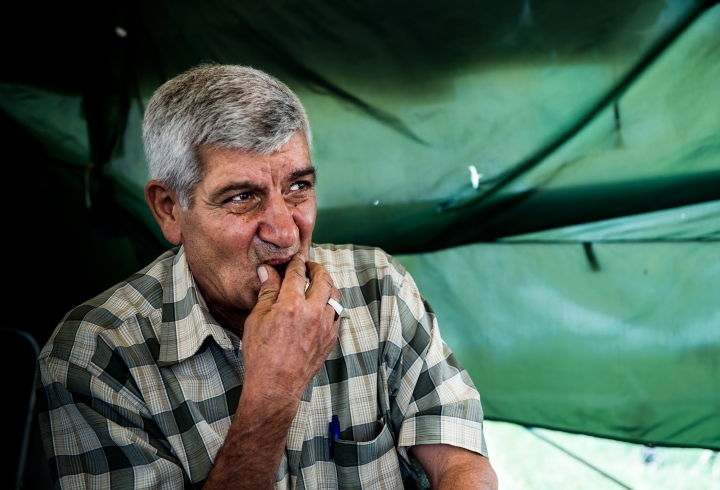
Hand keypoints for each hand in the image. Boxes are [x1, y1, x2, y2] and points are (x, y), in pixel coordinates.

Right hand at [241, 255, 340, 409]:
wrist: (275, 386)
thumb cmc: (260, 354)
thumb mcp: (257, 319)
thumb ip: (267, 292)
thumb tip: (268, 271)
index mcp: (292, 305)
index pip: (298, 273)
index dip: (296, 262)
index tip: (295, 258)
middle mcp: (313, 313)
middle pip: (323, 279)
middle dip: (317, 268)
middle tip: (309, 267)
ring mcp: (325, 327)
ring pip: (335, 296)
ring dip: (328, 285)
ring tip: (319, 284)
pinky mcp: (331, 339)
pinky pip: (337, 314)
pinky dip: (331, 305)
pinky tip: (322, 307)